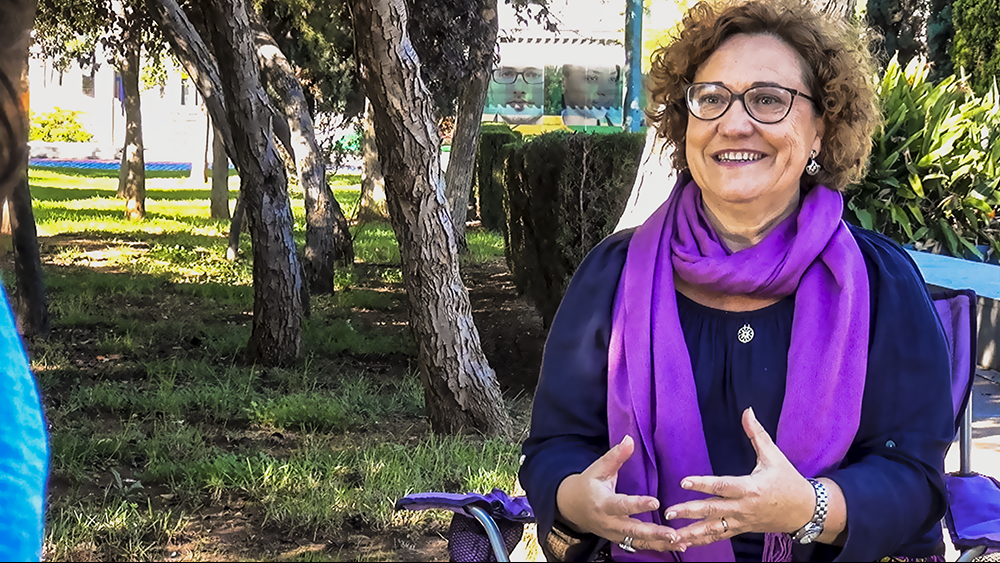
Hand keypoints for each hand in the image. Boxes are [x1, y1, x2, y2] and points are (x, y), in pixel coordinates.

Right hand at [556, 435, 682, 552]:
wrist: (572, 507)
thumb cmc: (588, 485)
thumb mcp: (598, 468)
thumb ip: (615, 456)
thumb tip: (629, 439)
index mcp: (603, 503)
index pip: (622, 505)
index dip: (638, 505)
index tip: (655, 502)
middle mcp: (609, 522)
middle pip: (632, 530)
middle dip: (653, 533)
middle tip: (673, 534)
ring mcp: (614, 534)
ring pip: (638, 542)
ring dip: (659, 543)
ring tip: (680, 542)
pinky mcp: (620, 540)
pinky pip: (639, 546)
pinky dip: (658, 547)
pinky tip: (677, 546)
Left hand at [664, 407, 815, 549]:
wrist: (805, 511)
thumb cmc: (788, 481)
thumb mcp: (774, 456)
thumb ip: (757, 434)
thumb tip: (747, 411)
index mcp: (750, 488)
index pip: (722, 486)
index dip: (703, 484)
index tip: (684, 482)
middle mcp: (743, 507)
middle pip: (713, 510)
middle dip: (690, 512)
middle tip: (669, 512)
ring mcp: (742, 521)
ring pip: (714, 529)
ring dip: (693, 533)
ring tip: (672, 536)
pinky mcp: (741, 529)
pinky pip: (719, 536)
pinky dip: (703, 541)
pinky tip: (685, 544)